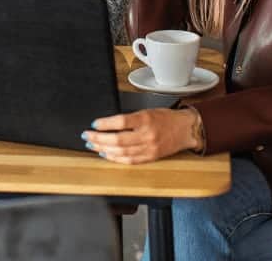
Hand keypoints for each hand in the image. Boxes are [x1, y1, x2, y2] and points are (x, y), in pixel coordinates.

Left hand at [83, 108, 199, 163]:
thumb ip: (130, 119)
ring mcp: (149, 148)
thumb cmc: (165, 118)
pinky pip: (130, 160)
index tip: (94, 124)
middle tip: (87, 136)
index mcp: (146, 119)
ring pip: (121, 152)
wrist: (185, 129)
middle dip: (98, 138)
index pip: (121, 122)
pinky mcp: (151, 157)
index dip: (105, 124)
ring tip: (92, 145)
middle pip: (118, 139)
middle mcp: (147, 135)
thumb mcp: (147, 111)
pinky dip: (115, 158)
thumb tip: (107, 125)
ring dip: (103, 149)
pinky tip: (106, 154)